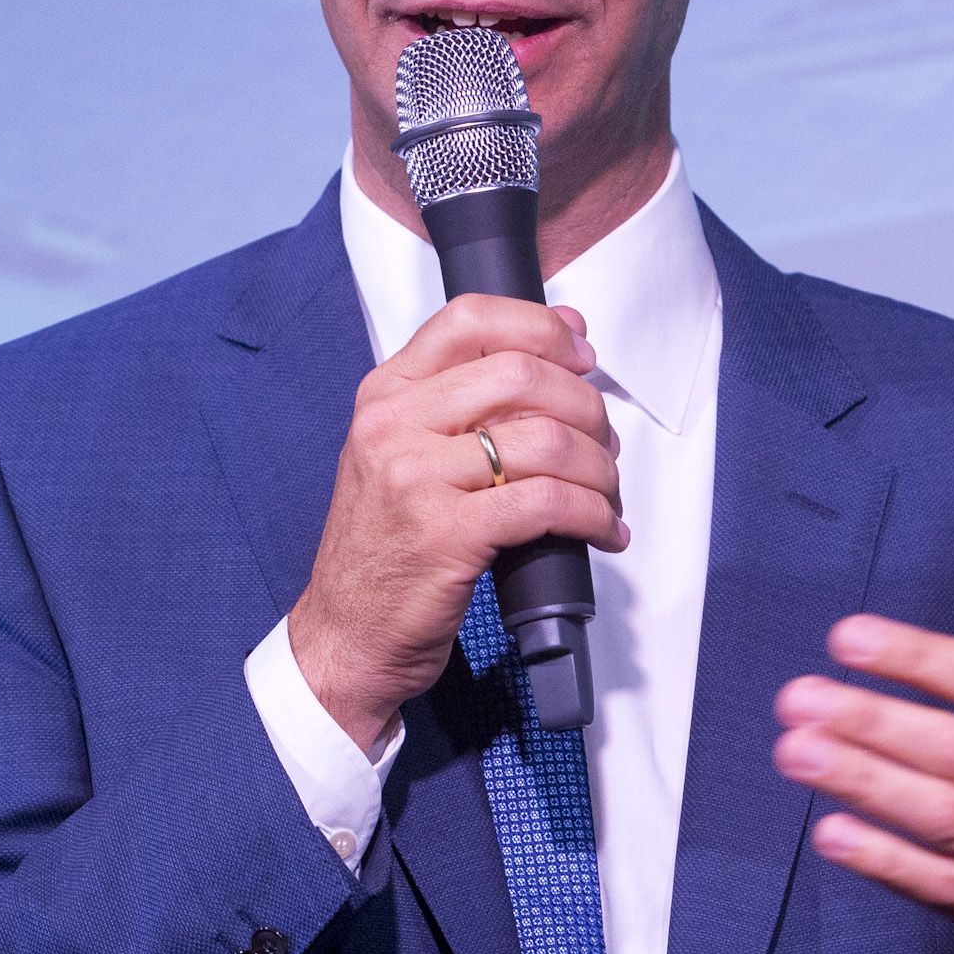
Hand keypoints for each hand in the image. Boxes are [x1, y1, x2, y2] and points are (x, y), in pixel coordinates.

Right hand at [290, 294, 628, 750]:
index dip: (541, 326)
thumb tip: (557, 355)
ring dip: (598, 467)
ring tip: (606, 493)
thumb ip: (457, 406)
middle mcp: (394, 425)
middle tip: (604, 442)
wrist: (347, 634)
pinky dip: (593, 514)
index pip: (469, 318)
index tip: (581, 352)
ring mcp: (417, 479)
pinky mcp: (448, 535)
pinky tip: (602, 531)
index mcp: (385, 395)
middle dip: (586, 405)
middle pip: (521, 374)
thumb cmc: (386, 547)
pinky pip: (548, 502)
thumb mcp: (399, 455)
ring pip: (545, 438)